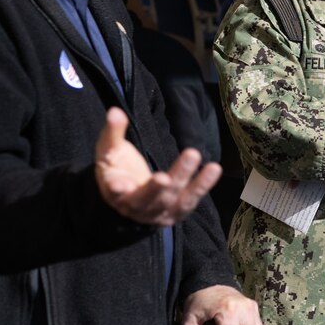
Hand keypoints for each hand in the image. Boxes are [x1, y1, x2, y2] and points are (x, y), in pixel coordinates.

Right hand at [95, 107, 222, 224]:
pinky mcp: (175, 212)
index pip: (114, 191)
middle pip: (148, 198)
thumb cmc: (117, 168)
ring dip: (191, 185)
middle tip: (165, 178)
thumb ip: (113, 131)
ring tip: (208, 167)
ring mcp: (157, 212)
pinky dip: (203, 186)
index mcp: (114, 191)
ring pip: (173, 200)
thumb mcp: (110, 149)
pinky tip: (214, 169)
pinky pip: (190, 200)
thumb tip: (115, 111)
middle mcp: (135, 206)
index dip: (117, 189)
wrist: (128, 195)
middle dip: (157, 188)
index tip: (119, 185)